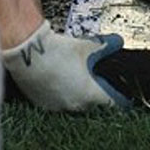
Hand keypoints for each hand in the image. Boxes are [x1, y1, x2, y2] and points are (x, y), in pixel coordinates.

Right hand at [1, 22, 129, 110]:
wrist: (27, 52)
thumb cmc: (57, 50)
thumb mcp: (86, 45)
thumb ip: (105, 46)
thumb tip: (117, 42)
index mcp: (90, 95)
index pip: (113, 104)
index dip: (119, 98)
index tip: (122, 95)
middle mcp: (75, 106)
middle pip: (94, 105)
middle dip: (96, 94)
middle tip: (95, 80)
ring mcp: (57, 107)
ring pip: (74, 105)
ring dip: (77, 95)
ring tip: (74, 78)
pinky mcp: (42, 104)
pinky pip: (57, 103)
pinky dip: (60, 95)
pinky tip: (58, 80)